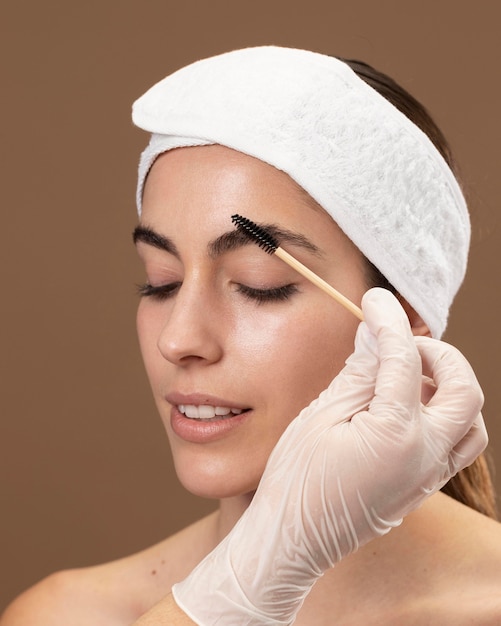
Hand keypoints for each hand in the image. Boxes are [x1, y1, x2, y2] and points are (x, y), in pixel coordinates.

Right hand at [172, 288, 486, 624]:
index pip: (404, 358)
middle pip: (465, 388)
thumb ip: (358, 372)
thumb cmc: (297, 478)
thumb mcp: (321, 415)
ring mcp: (428, 476)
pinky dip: (444, 417)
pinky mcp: (422, 488)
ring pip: (472, 421)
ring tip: (408, 378)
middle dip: (439, 354)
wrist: (293, 539)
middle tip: (402, 345)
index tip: (375, 300)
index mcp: (397, 434)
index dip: (389, 321)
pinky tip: (406, 409)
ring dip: (449, 388)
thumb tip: (375, 335)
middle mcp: (426, 456)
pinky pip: (456, 446)